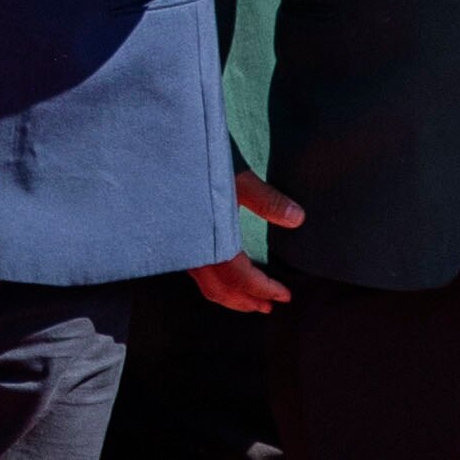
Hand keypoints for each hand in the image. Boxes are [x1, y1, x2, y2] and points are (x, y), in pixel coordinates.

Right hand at [190, 165, 303, 313]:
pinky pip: (198, 273)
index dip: (265, 289)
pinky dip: (217, 283)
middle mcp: (194, 251)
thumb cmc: (198, 164)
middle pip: (222, 290)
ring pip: (207, 285)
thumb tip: (297, 218)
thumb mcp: (239, 180)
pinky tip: (225, 274)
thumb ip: (268, 201)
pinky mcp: (177, 240)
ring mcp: (183, 247)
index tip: (284, 295)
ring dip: (231, 296)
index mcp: (212, 242)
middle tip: (268, 306)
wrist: (162, 153)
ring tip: (249, 299)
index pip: (242, 279)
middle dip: (247, 302)